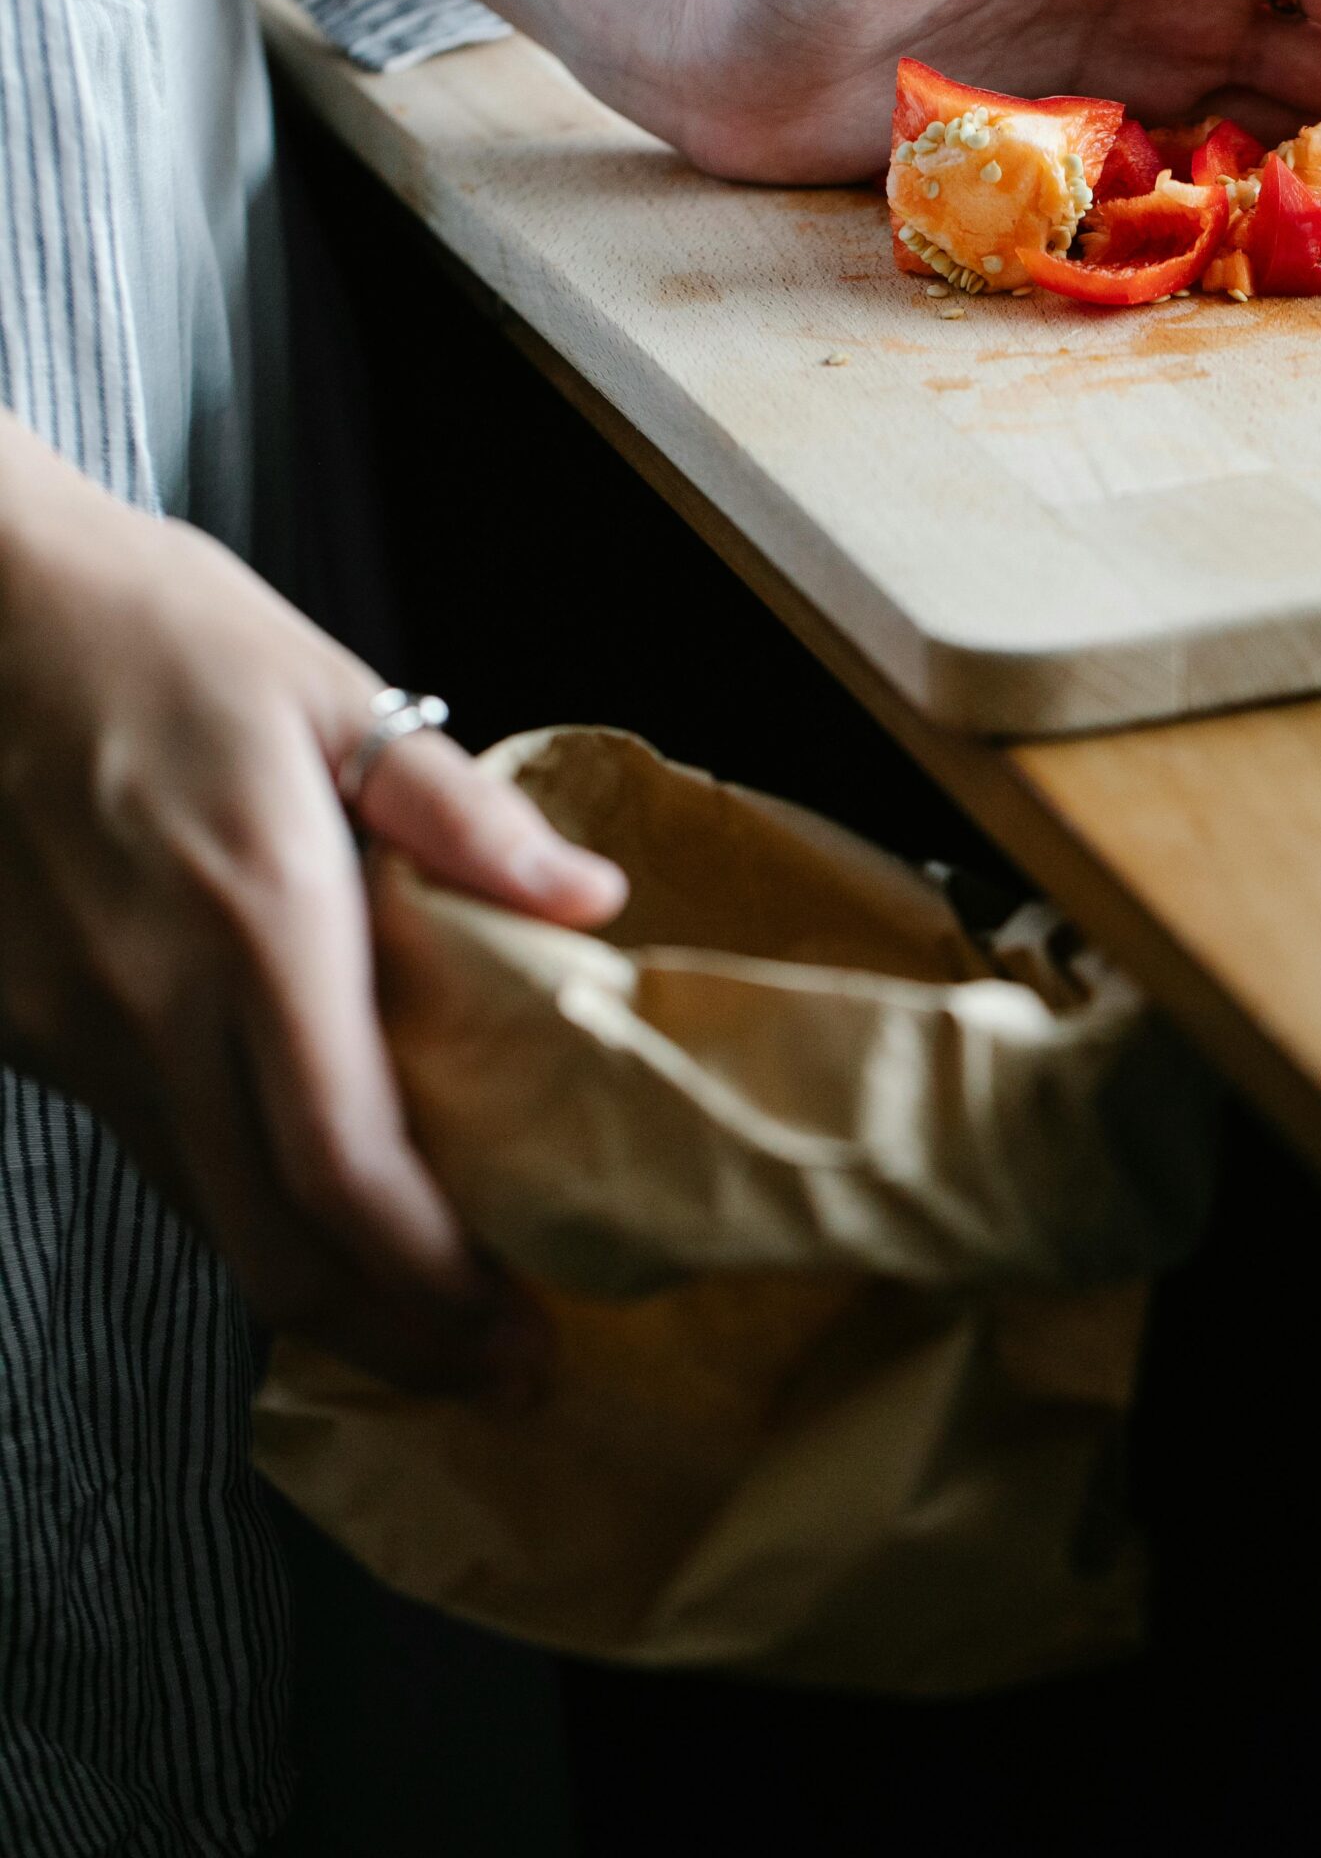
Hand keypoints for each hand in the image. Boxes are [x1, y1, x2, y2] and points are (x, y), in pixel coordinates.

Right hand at [0, 417, 625, 1392]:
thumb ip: (461, 815)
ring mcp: (68, 1027)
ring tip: (406, 1297)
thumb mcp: (328, 691)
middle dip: (384, 1336)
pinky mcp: (16, 1024)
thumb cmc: (155, 631)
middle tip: (480, 1365)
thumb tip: (588, 902)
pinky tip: (287, 1177)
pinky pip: (139, 1145)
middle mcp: (153, 1004)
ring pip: (197, 1215)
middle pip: (270, 1245)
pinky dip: (225, 1195)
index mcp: (258, 920)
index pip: (349, 1168)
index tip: (512, 1333)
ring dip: (307, 1279)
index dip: (433, 1284)